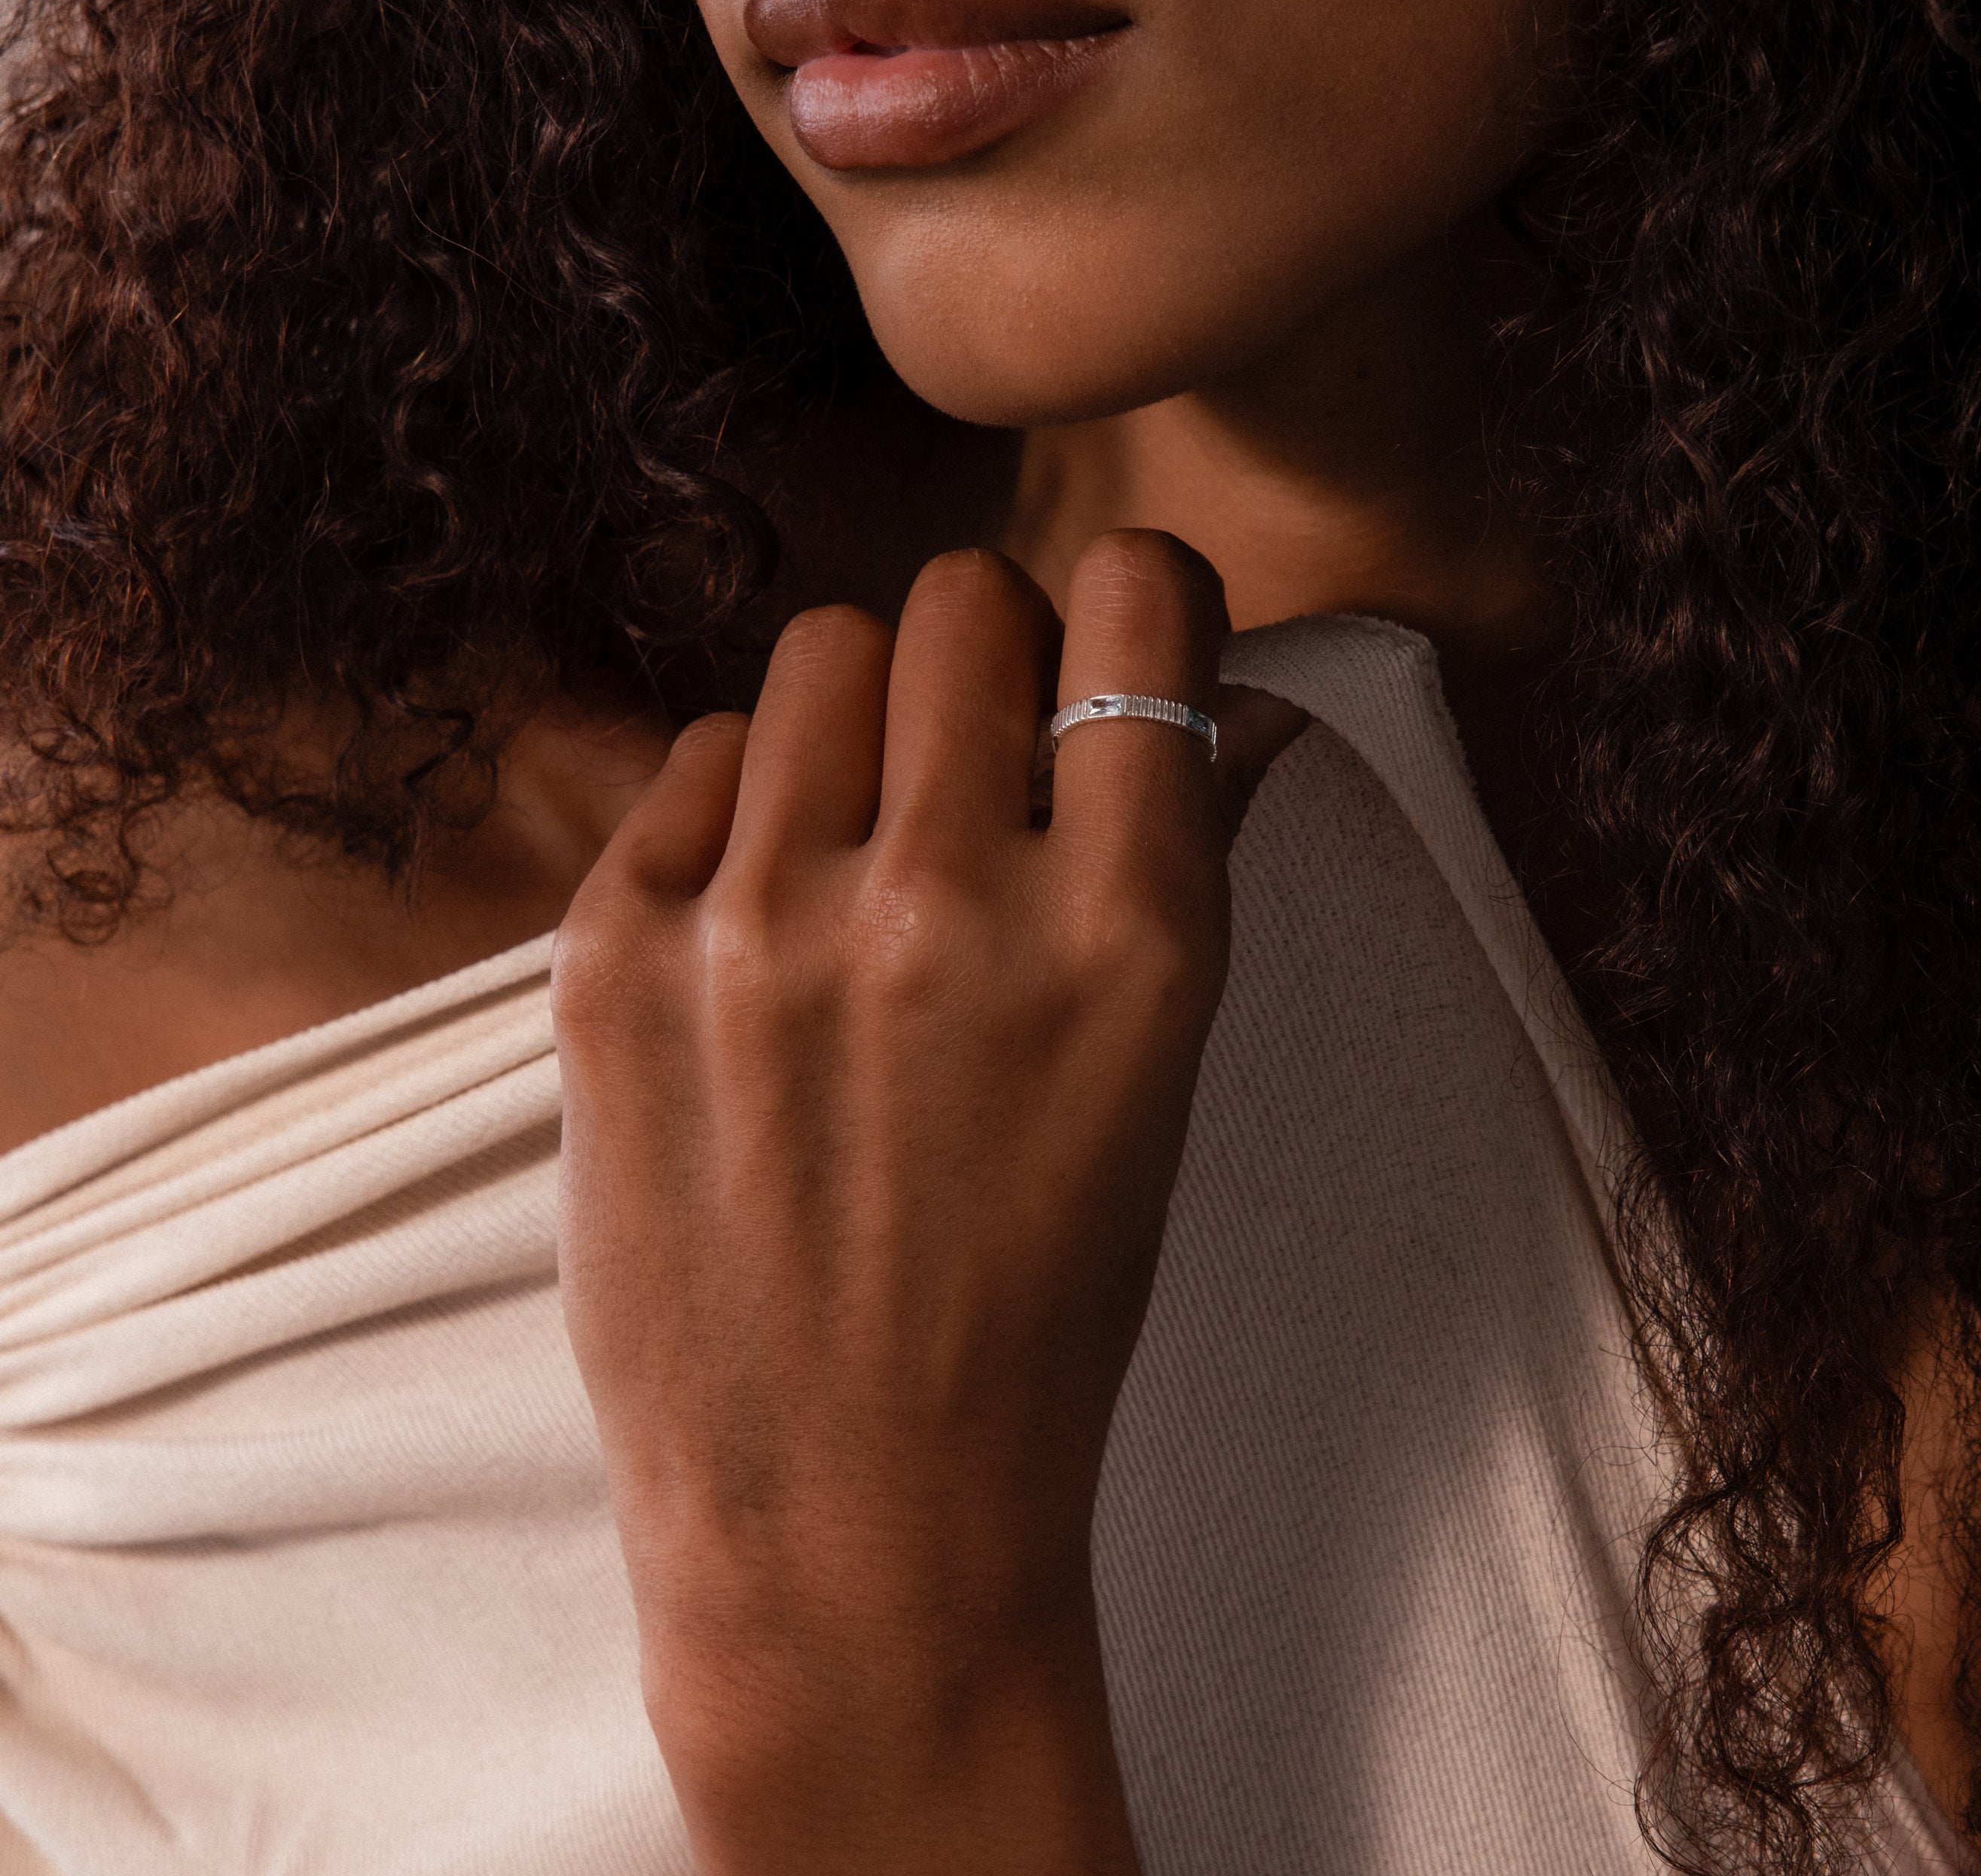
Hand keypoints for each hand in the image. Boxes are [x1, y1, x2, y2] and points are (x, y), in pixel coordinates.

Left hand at [550, 531, 1299, 1874]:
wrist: (849, 1521)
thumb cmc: (1038, 1310)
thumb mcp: (1161, 1084)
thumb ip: (1190, 860)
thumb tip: (1231, 694)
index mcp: (1128, 938)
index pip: (1144, 607)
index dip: (1141, 607)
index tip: (1121, 651)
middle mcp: (945, 909)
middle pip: (965, 597)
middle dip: (993, 658)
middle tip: (985, 764)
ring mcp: (761, 929)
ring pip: (823, 649)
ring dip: (866, 721)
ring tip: (870, 840)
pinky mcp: (611, 960)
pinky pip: (702, 758)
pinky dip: (750, 808)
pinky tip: (770, 924)